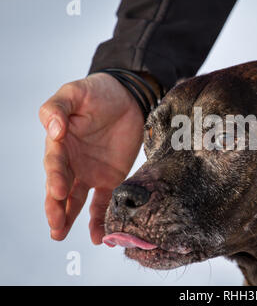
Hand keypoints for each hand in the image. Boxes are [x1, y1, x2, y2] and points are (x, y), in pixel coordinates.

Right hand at [39, 73, 143, 243]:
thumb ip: (58, 109)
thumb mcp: (74, 92)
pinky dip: (99, 219)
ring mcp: (90, 172)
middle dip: (56, 208)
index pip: (55, 164)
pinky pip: (103, 201)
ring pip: (76, 200)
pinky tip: (98, 236)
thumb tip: (54, 131)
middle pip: (60, 188)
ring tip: (63, 235)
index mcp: (60, 143)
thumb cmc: (97, 92)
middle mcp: (72, 162)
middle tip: (56, 227)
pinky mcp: (110, 178)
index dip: (55, 178)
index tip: (59, 191)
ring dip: (70, 218)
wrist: (128, 97)